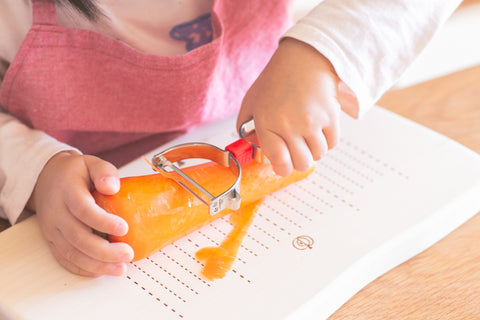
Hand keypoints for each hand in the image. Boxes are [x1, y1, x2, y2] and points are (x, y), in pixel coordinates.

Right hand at [28, 152, 133, 276]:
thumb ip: (104, 171)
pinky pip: (64, 259)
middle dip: (104, 250)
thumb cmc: (75, 173)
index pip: (83, 209)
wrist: (45, 179)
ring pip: (71, 252)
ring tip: (120, 269)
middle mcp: (56, 213)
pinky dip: (82, 269)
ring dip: (96, 264)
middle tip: (128, 254)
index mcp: (67, 191)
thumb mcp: (91, 163)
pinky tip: (101, 271)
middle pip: (78, 237)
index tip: (124, 228)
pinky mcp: (52, 241)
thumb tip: (113, 187)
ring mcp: (52, 229)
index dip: (103, 221)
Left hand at [237, 38, 341, 175]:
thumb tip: (254, 146)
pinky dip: (326, 140)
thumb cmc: (276, 79)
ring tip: (307, 136)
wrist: (303, 57)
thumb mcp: (251, 101)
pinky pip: (332, 143)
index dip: (282, 168)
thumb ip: (246, 127)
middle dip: (298, 161)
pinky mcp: (331, 117)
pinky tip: (319, 129)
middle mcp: (289, 125)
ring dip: (313, 150)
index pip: (279, 162)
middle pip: (301, 164)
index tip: (283, 165)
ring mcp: (312, 122)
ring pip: (318, 155)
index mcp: (267, 123)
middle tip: (296, 152)